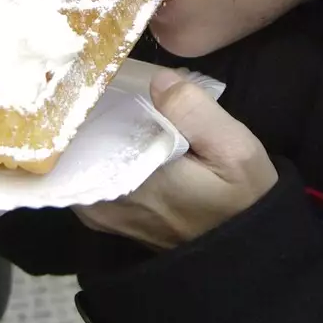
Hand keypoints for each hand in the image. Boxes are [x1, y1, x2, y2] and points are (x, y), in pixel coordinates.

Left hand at [74, 70, 278, 250]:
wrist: (245, 251)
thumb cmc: (242, 202)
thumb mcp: (235, 151)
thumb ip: (195, 112)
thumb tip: (157, 80)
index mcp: (132, 183)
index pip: (85, 133)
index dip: (89, 98)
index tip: (98, 71)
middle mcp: (104, 204)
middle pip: (76, 146)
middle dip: (86, 112)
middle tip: (101, 77)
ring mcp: (101, 215)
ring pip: (79, 160)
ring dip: (90, 131)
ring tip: (108, 98)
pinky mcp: (107, 218)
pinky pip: (88, 174)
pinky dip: (96, 150)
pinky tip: (117, 128)